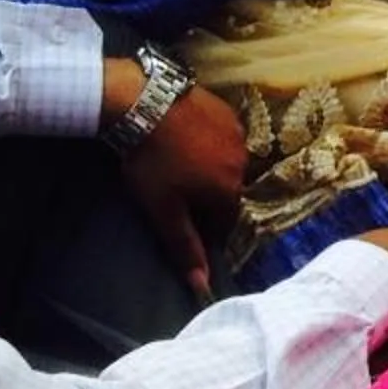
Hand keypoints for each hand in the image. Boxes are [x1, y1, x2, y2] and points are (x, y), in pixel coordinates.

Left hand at [112, 77, 246, 302]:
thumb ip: (184, 247)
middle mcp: (243, 163)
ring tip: (176, 162)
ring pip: (226, 163)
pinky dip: (208, 143)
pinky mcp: (228, 110)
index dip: (201, 227)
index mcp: (228, 191)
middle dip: (205, 197)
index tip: (178, 220)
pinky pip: (223, 137)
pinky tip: (183, 138)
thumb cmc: (152, 162)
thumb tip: (203, 286)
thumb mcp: (163, 210)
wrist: (145, 102)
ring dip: (208, 168)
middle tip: (173, 191)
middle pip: (226, 191)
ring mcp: (238, 133)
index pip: (223, 222)